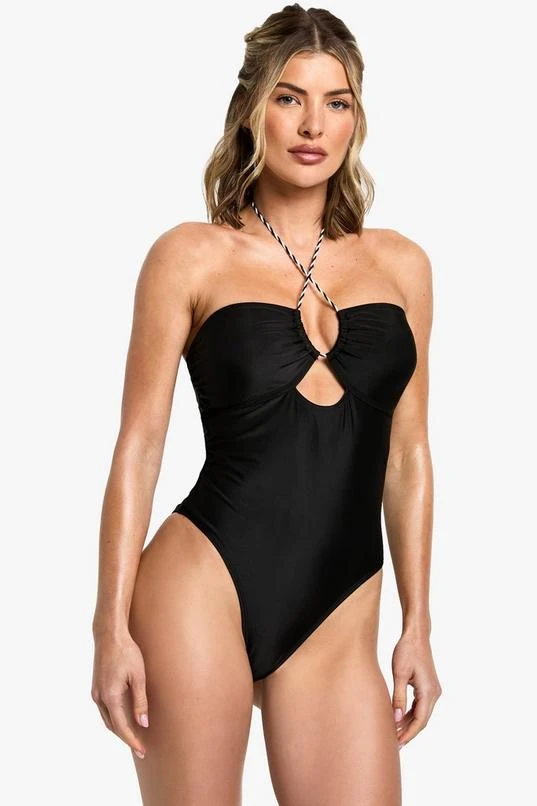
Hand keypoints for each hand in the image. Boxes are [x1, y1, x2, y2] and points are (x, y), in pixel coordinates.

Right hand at [91, 630, 148, 758]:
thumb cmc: (127, 652)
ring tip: (134, 736)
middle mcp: (99, 697)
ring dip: (119, 729)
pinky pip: (105, 709)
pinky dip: (114, 718)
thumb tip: (143, 724)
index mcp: (110, 696)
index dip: (132, 741)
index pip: (121, 727)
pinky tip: (124, 718)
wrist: (109, 635)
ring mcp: (95, 692)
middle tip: (141, 748)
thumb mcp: (138, 676)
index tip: (142, 751)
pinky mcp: (96, 687)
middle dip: (126, 738)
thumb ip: (140, 701)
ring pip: (107, 719)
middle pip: (113, 726)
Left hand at [391, 630, 441, 748]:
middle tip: (393, 744)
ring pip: (421, 714)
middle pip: (422, 720)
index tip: (397, 744)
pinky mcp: (428, 687)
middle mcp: (434, 693)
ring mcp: (433, 690)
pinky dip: (410, 713)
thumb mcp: (399, 674)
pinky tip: (399, 719)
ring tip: (394, 733)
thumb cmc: (406, 651)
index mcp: (429, 691)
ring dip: (409, 723)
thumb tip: (397, 718)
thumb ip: (398, 697)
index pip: (420, 721)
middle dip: (408, 732)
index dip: (409, 734)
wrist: (416, 635)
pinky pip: (420, 705)